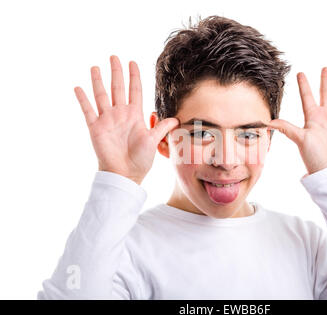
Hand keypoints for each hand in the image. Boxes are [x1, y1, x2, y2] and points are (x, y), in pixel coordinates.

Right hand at [74, 55, 178, 184]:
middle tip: (114, 56)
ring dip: (98, 81)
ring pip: (101, 95)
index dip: (134, 76)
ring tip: (95, 67)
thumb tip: (177, 119)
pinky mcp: (96, 128)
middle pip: (118, 88)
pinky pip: (88, 111)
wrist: (125, 175)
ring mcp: (107, 120)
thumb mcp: (154, 141)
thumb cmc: (140, 160)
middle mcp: (120, 114)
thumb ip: (163, 128)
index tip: (132, 62)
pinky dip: (83, 99)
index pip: (135, 90)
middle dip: (116, 72)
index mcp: (134, 115)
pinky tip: (78, 87)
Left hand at [266, 67, 326, 174]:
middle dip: (325, 81)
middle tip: (325, 68)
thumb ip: (286, 128)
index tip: (300, 72)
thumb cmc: (313, 157)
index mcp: (312, 118)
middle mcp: (325, 118)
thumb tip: (267, 122)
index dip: (304, 85)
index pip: (307, 97)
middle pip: (325, 94)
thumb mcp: (300, 139)